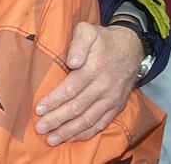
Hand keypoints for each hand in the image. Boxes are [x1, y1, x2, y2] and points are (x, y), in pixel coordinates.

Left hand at [34, 21, 142, 144]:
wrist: (132, 47)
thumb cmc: (102, 39)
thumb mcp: (88, 31)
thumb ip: (78, 43)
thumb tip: (72, 62)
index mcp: (94, 68)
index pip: (71, 89)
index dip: (54, 101)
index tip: (39, 110)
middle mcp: (104, 86)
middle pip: (78, 107)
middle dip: (57, 120)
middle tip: (40, 128)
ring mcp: (112, 98)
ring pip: (89, 119)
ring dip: (70, 131)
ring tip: (52, 139)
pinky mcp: (117, 106)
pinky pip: (102, 123)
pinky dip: (87, 133)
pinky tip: (72, 138)